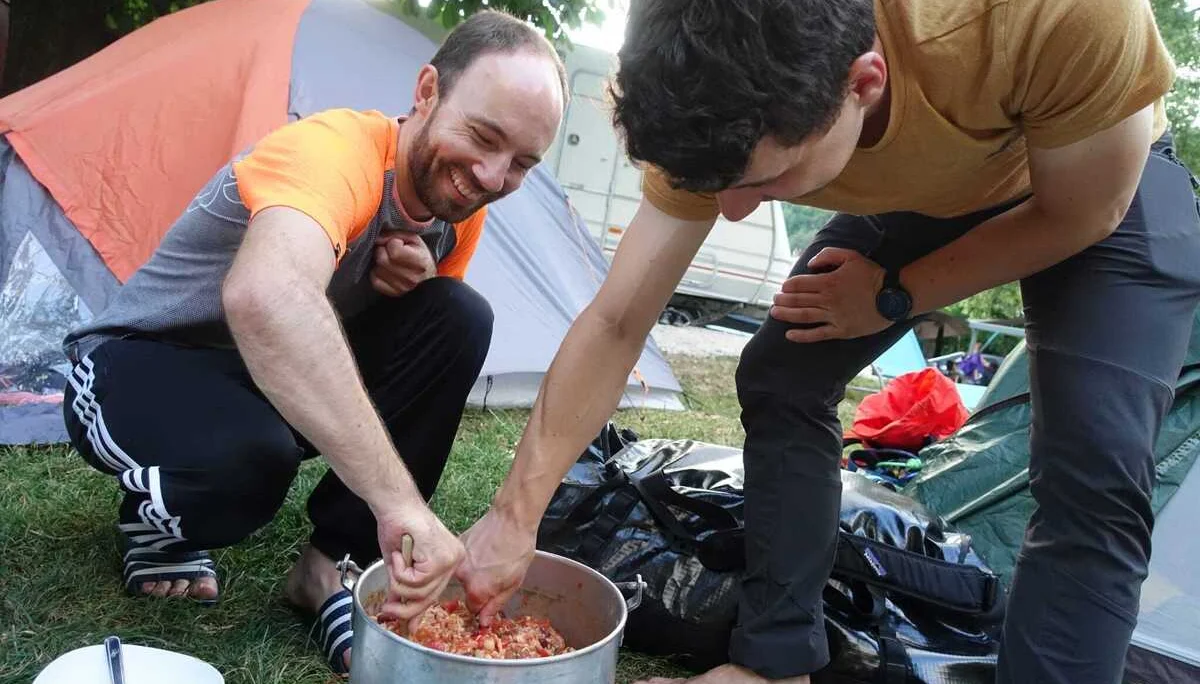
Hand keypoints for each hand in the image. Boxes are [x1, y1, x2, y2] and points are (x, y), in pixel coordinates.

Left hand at [371, 232, 435, 296]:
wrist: (427, 278)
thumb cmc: (420, 256)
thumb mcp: (414, 239)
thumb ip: (396, 234)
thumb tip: (378, 238)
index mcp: (420, 261)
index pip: (395, 250)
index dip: (393, 243)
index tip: (398, 244)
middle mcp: (411, 277)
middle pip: (383, 260)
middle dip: (383, 251)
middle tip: (389, 250)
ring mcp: (402, 287)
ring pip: (377, 270)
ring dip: (380, 263)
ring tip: (389, 260)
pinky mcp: (394, 293)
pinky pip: (375, 281)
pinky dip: (377, 274)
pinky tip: (385, 270)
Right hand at [374, 503, 464, 630]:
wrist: (396, 505)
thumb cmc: (397, 527)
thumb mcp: (400, 565)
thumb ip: (402, 587)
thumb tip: (395, 608)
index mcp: (449, 559)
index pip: (436, 593)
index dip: (419, 611)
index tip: (408, 625)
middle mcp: (455, 559)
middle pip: (430, 598)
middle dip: (405, 608)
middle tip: (386, 610)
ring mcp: (450, 559)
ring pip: (421, 592)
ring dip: (398, 581)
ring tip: (395, 560)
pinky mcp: (440, 559)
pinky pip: (415, 581)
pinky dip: (400, 570)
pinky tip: (400, 553)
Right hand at [454, 509, 536, 626]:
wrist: (512, 518)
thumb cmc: (518, 549)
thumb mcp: (513, 583)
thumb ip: (495, 605)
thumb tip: (483, 622)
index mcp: (476, 590)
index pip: (473, 609)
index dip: (484, 605)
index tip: (491, 596)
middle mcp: (462, 577)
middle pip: (467, 591)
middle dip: (479, 587)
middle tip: (495, 574)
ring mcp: (457, 559)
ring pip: (464, 575)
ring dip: (474, 572)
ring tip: (491, 560)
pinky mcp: (457, 545)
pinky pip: (462, 560)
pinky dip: (471, 559)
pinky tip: (484, 550)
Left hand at [771, 247, 890, 342]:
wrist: (892, 296)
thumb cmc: (872, 275)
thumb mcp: (851, 256)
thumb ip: (828, 255)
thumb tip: (810, 265)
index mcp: (829, 282)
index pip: (800, 284)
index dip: (788, 286)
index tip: (783, 287)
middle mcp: (828, 300)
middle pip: (798, 300)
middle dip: (783, 300)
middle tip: (774, 300)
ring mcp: (834, 317)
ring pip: (804, 316)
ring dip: (786, 314)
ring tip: (774, 313)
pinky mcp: (841, 330)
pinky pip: (817, 334)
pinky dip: (802, 336)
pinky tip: (789, 335)